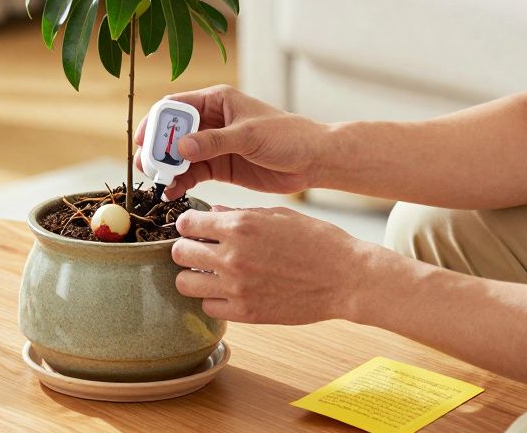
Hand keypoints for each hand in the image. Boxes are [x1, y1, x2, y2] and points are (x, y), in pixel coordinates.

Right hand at [133, 85, 324, 198]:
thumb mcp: (249, 136)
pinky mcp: (219, 166)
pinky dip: (181, 182)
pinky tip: (172, 193)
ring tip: (159, 183)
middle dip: (158, 149)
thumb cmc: (287, 136)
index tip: (144, 140)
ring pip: (180, 156)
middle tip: (148, 167)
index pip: (176, 106)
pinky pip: (192, 173)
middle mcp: (211, 121)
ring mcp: (213, 145)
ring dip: (167, 168)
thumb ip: (214, 142)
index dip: (156, 122)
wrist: (312, 160)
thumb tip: (181, 148)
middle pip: (173, 133)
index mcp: (217, 101)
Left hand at [171, 206, 366, 323]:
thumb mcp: (278, 214)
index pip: (187, 224)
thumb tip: (213, 213)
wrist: (347, 278)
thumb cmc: (318, 241)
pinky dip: (213, 299)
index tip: (196, 229)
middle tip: (201, 250)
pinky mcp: (246, 313)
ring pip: (185, 283)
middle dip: (186, 249)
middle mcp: (232, 256)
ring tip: (210, 273)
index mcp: (240, 226)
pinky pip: (208, 307)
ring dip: (194, 275)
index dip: (189, 225)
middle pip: (179, 253)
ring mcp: (237, 287)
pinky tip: (228, 291)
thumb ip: (241, 213)